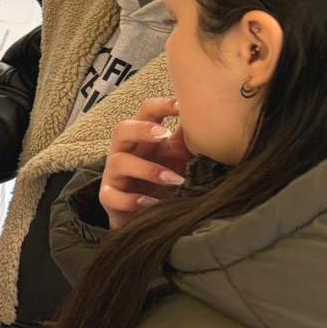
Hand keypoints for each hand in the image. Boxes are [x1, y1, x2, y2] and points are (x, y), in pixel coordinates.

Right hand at [100, 98, 193, 229]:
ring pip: (118, 161)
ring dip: (147, 169)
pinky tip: (152, 203)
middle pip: (122, 129)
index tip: (182, 107)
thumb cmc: (168, 183)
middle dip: (141, 129)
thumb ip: (193, 140)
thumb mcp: (183, 159)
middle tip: (164, 135)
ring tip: (175, 180)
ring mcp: (115, 175)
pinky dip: (131, 200)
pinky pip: (112, 196)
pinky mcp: (109, 198)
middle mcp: (126, 152)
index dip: (162, 106)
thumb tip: (216, 118)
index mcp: (145, 139)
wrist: (149, 221)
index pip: (147, 113)